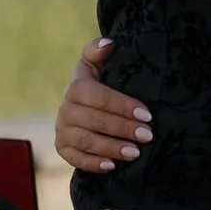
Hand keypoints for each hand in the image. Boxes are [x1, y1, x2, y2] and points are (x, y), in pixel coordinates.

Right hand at [54, 38, 153, 172]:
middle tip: (148, 136)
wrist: (83, 102)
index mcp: (76, 86)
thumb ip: (98, 50)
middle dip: (123, 129)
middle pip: (94, 121)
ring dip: (111, 148)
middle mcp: (65, 109)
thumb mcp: (97, 63)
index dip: (123, 106)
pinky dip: (93, 163)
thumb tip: (109, 43)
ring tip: (135, 153)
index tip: (147, 114)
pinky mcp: (62, 148)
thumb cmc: (99, 80)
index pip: (99, 96)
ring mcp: (62, 130)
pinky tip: (112, 166)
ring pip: (86, 141)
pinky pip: (75, 158)